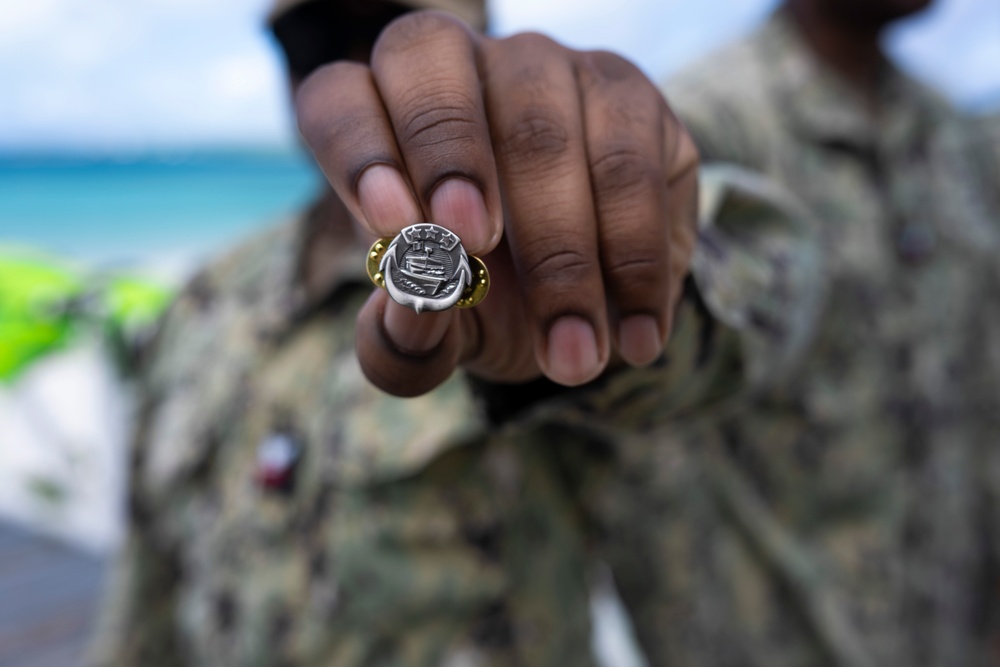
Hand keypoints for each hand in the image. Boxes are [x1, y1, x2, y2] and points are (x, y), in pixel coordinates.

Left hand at [296, 11, 698, 396]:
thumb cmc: (487, 301)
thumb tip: (412, 310)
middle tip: (474, 245)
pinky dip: (633, 260)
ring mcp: (547, 70)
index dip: (358, 150)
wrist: (589, 304)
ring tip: (573, 357)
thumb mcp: (441, 332)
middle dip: (451, 157)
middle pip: (431, 60)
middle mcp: (458, 68)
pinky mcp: (630, 97)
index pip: (340, 98)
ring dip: (561, 254)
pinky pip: (630, 163)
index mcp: (382, 116)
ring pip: (544, 130)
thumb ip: (405, 337)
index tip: (393, 225)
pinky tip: (634, 337)